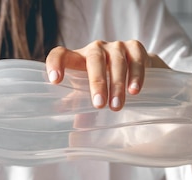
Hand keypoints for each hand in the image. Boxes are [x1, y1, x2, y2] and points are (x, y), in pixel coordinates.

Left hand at [45, 40, 166, 110]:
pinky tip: (134, 91)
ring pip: (116, 62)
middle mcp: (95, 49)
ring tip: (116, 106)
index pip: (61, 54)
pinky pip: (136, 60)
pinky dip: (135, 75)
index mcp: (78, 59)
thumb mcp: (87, 91)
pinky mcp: (135, 47)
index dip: (56, 64)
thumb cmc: (103, 81)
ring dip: (116, 85)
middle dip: (97, 83)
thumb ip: (77, 103)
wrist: (133, 68)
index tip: (55, 80)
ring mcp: (116, 46)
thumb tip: (71, 121)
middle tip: (99, 105)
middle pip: (94, 60)